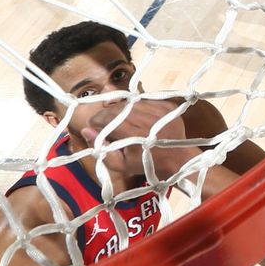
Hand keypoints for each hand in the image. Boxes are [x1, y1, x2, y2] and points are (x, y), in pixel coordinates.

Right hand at [81, 98, 199, 184]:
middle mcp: (146, 118)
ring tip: (117, 119)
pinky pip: (145, 101)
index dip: (97, 120)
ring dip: (121, 109)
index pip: (108, 118)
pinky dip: (136, 107)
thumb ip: (101, 149)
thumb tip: (86, 130)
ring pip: (131, 103)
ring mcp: (158, 109)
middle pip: (118, 108)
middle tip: (101, 122)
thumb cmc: (146, 164)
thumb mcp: (121, 164)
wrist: (178, 159)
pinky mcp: (166, 105)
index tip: (92, 124)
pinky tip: (134, 115)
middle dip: (106, 114)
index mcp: (134, 133)